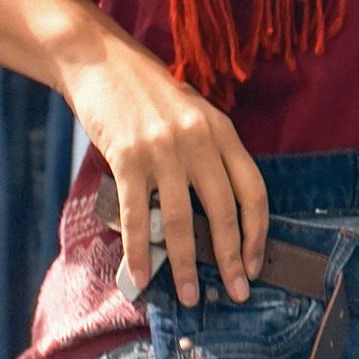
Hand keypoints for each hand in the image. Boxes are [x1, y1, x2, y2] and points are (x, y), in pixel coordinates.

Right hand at [0, 0, 266, 307]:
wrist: (100, 62)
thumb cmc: (148, 96)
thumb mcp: (192, 117)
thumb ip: (209, 156)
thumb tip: (217, 216)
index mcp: (221, 131)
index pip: (253, 190)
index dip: (257, 232)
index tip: (256, 264)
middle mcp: (199, 140)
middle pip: (224, 211)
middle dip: (231, 259)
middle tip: (235, 293)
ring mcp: (163, 149)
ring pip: (182, 220)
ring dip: (185, 265)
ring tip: (187, 297)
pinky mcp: (127, 157)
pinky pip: (138, 215)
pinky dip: (140, 250)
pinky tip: (141, 276)